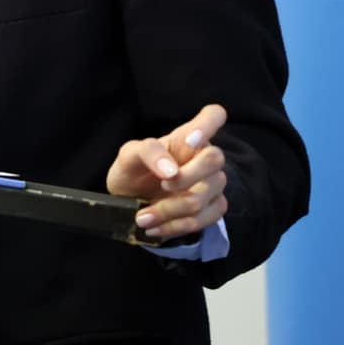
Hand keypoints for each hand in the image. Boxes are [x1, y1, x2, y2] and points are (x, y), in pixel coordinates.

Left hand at [107, 103, 228, 241]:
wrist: (129, 204)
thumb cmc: (132, 171)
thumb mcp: (129, 156)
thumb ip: (148, 152)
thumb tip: (171, 170)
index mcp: (185, 138)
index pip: (213, 116)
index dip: (209, 123)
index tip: (190, 138)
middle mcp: (203, 157)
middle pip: (214, 159)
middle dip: (186, 178)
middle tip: (162, 186)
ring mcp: (212, 183)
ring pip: (205, 195)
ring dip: (171, 210)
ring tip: (143, 217)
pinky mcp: (212, 208)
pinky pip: (205, 219)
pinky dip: (176, 226)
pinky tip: (156, 228)